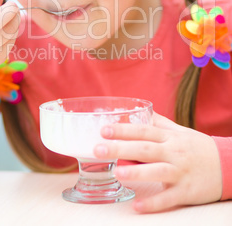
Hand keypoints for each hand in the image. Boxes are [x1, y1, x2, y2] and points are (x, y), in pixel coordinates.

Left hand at [94, 112, 221, 212]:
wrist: (227, 165)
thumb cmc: (197, 147)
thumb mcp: (179, 131)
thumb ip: (159, 122)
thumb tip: (140, 111)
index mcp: (170, 137)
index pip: (144, 131)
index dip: (124, 130)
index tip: (104, 129)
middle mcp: (174, 153)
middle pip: (145, 149)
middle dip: (121, 148)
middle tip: (98, 148)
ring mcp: (181, 172)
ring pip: (157, 172)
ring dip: (136, 173)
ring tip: (116, 173)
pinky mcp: (187, 192)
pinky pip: (169, 198)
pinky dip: (153, 203)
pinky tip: (137, 206)